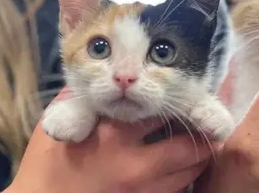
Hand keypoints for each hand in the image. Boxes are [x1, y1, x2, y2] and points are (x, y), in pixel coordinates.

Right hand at [3, 88, 217, 192]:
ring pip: (189, 172)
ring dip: (199, 156)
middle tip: (210, 121)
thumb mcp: (62, 121)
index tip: (191, 96)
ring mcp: (143, 192)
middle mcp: (136, 165)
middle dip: (202, 133)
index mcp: (115, 136)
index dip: (180, 101)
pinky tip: (183, 167)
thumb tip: (112, 76)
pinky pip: (177, 191)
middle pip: (187, 146)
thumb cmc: (48, 162)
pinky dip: (184, 177)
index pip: (162, 111)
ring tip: (204, 142)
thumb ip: (90, 97)